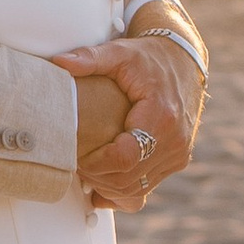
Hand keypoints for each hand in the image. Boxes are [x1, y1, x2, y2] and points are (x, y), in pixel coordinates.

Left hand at [57, 32, 203, 211]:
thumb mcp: (119, 52)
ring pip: (136, 190)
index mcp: (161, 116)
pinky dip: (121, 190)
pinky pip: (145, 189)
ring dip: (106, 186)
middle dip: (95, 177)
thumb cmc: (148, 57)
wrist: (183, 61)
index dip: (95, 163)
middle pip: (128, 179)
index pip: (124, 158)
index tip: (76, 153)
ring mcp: (178, 154)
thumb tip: (60, 61)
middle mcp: (174, 141)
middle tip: (73, 162)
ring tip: (84, 169)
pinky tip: (101, 183)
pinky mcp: (176, 160)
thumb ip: (90, 58)